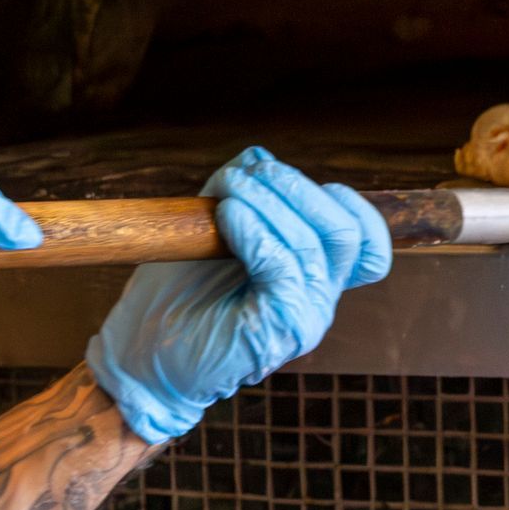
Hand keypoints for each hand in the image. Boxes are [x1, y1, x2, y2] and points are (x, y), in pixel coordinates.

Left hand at [86, 148, 390, 443]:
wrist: (142, 353)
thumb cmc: (175, 296)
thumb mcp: (211, 231)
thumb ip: (242, 197)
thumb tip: (258, 156)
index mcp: (312, 276)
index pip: (366, 239)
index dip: (345, 202)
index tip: (290, 179)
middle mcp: (317, 298)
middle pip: (345, 231)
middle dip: (295, 186)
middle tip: (245, 175)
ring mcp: (304, 318)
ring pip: (313, 243)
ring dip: (266, 201)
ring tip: (226, 191)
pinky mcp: (279, 329)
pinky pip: (283, 268)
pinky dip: (256, 232)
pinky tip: (227, 216)